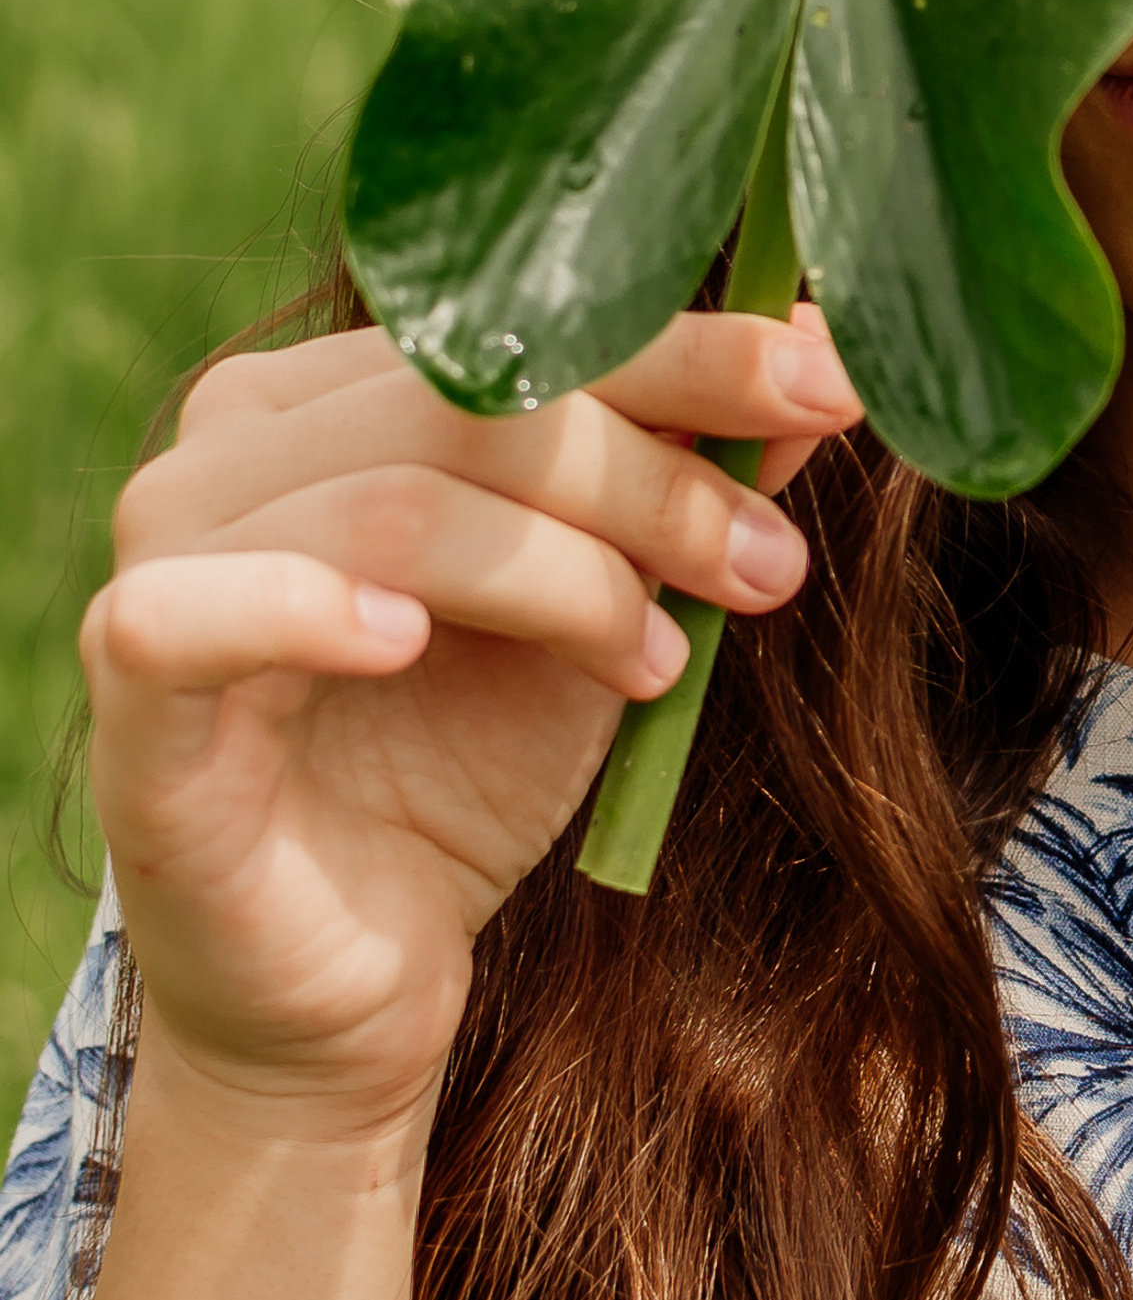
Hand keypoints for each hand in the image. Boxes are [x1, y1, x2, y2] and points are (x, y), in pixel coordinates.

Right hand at [81, 304, 861, 1143]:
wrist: (365, 967)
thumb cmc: (472, 760)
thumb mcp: (611, 604)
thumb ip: (689, 484)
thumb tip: (822, 370)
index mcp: (342, 395)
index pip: (529, 331)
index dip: (691, 349)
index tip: (830, 383)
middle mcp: (237, 450)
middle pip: (473, 405)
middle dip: (655, 478)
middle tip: (770, 563)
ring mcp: (170, 565)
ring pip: (394, 503)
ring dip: (569, 575)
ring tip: (660, 665)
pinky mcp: (134, 702)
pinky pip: (183, 619)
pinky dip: (305, 609)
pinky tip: (404, 640)